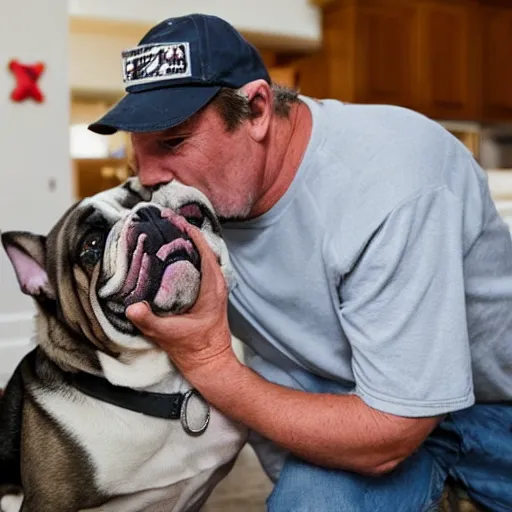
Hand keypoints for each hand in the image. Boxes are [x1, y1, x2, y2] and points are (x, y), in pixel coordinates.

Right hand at [125, 224, 234, 376]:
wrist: (210, 362)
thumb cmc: (194, 349)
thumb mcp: (169, 334)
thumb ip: (150, 321)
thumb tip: (132, 308)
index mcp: (213, 286)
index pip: (204, 249)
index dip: (189, 232)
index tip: (172, 219)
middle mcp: (216, 282)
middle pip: (201, 248)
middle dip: (183, 233)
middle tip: (162, 221)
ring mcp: (213, 287)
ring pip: (200, 256)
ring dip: (184, 244)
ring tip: (163, 232)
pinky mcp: (207, 292)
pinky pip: (198, 266)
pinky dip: (185, 256)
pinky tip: (168, 255)